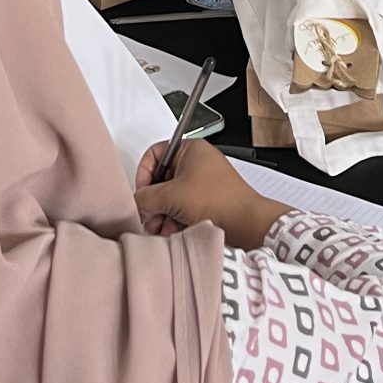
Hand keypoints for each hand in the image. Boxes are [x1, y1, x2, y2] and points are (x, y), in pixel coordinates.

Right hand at [133, 139, 291, 249]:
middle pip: (162, 179)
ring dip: (163, 215)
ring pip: (171, 197)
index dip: (144, 173)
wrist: (245, 224)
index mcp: (190, 149)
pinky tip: (173, 233)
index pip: (155, 154)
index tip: (142, 192)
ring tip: (162, 229)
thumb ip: (146, 196)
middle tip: (149, 216)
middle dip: (154, 202)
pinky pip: (182, 209)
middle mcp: (197, 163)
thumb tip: (137, 201)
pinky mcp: (206, 202)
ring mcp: (202, 183)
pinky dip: (175, 220)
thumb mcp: (171, 196)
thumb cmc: (218, 200)